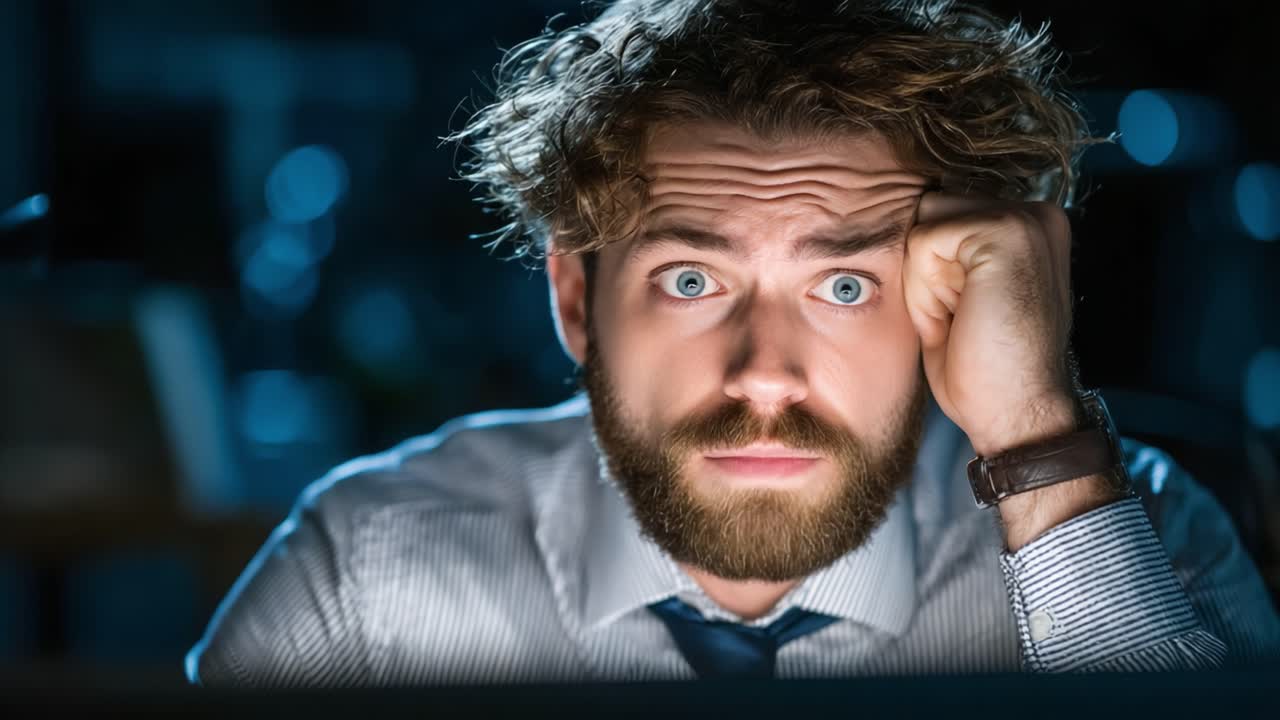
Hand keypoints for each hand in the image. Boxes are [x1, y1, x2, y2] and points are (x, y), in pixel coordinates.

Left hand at [901, 192, 1078, 456]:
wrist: (1015, 413)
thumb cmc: (985, 366)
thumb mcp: (961, 292)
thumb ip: (948, 251)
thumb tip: (901, 219)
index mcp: (1029, 224)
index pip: (942, 214)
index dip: (933, 270)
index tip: (964, 313)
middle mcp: (1034, 213)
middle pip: (930, 212)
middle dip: (927, 269)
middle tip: (959, 316)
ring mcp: (1023, 219)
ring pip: (924, 226)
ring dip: (925, 278)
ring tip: (960, 316)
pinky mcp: (1003, 232)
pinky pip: (923, 242)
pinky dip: (925, 289)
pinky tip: (958, 316)